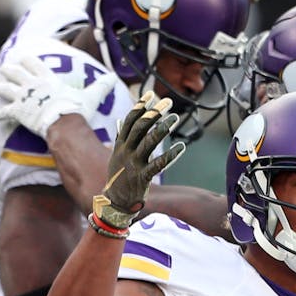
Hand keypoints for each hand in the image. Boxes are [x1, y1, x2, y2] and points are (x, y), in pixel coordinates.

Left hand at [0, 53, 113, 137]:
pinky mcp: (17, 111)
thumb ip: (100, 86)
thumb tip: (115, 78)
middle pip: (16, 72)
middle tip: (6, 68)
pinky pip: (2, 113)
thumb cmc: (76, 109)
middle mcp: (31, 84)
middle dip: (10, 70)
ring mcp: (22, 97)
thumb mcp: (90, 95)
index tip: (23, 57)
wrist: (63, 122)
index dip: (28, 60)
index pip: (34, 64)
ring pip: (5, 88)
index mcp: (47, 78)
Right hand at [96, 91, 183, 228]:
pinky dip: (170, 155)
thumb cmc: (118, 177)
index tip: (150, 93)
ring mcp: (134, 164)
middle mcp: (126, 152)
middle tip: (168, 102)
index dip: (140, 106)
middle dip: (153, 112)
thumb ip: (121, 137)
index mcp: (121, 145)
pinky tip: (181, 146)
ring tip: (174, 117)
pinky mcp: (142, 177)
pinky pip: (158, 164)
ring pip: (148, 142)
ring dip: (162, 128)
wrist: (115, 202)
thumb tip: (122, 121)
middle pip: (140, 127)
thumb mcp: (116, 155)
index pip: (129, 120)